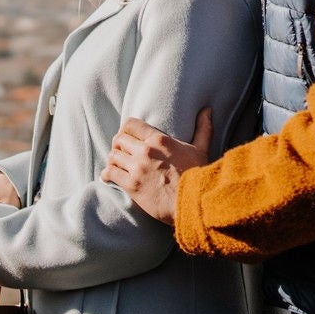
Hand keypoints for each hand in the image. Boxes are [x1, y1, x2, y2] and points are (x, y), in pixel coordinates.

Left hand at [100, 108, 213, 225]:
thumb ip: (202, 128)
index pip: (130, 125)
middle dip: (118, 145)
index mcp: (159, 140)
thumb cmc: (198, 176)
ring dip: (113, 160)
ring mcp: (137, 168)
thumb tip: (207, 111)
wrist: (195, 202)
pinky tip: (109, 176)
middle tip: (122, 152)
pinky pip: (110, 174)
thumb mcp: (201, 149)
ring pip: (113, 156)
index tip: (127, 136)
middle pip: (119, 140)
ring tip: (117, 164)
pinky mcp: (132, 185)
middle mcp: (145, 151)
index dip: (126, 130)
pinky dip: (107, 174)